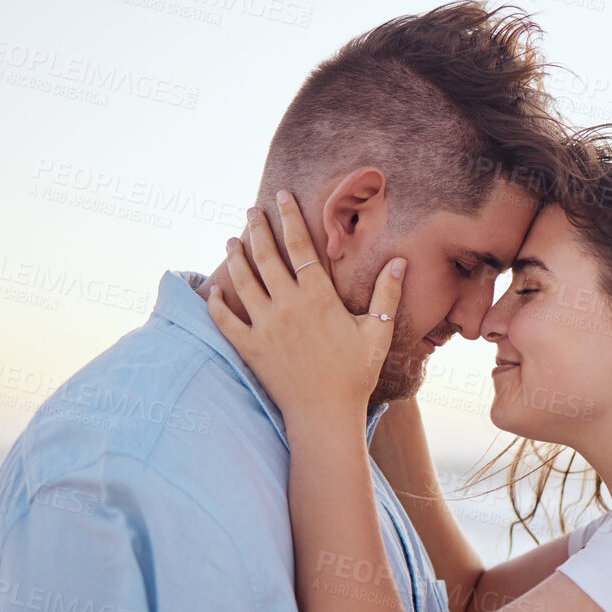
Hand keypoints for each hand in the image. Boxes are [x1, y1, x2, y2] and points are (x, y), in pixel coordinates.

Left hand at [206, 190, 404, 427]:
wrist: (325, 415)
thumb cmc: (355, 374)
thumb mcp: (377, 332)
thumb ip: (386, 295)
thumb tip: (398, 261)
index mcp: (318, 297)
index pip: (300, 246)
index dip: (289, 217)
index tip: (281, 195)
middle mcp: (287, 306)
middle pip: (267, 257)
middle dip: (257, 229)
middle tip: (251, 211)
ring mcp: (265, 327)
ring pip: (244, 282)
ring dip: (236, 258)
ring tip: (231, 239)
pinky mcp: (250, 348)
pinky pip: (226, 321)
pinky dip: (216, 304)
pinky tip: (212, 291)